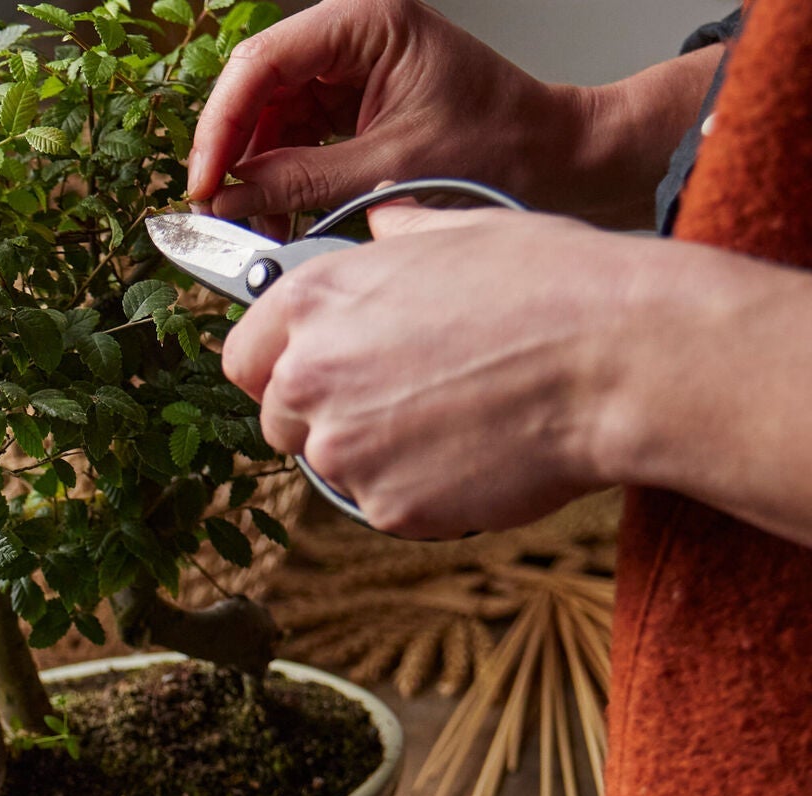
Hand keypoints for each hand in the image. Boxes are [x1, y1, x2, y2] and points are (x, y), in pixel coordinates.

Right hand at [187, 0, 718, 231]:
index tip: (204, 185)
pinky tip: (278, 211)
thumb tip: (229, 200)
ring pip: (267, 119)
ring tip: (257, 223)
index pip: (262, 64)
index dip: (220, 127)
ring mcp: (349, 68)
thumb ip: (299, 181)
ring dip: (254, 174)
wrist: (550, 160)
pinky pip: (291, 138)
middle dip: (233, 155)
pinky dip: (278, 179)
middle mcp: (352, 34)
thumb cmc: (497, 147)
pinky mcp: (350, 102)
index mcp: (367, 22)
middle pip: (256, 89)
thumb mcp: (388, 169)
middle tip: (218, 211)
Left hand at [220, 212, 626, 536]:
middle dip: (325, 413)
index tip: (305, 371)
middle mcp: (310, 376)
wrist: (618, 360)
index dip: (274, 367)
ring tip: (455, 416)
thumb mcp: (466, 232)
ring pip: (333, 465)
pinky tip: (477, 449)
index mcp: (316, 301)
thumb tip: (382, 224)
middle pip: (280, 418)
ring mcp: (341, 449)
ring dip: (375, 452)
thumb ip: (401, 238)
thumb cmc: (554, 287)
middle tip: (402, 396)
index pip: (243, 356)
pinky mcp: (382, 505)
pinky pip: (384, 503)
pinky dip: (420, 489)